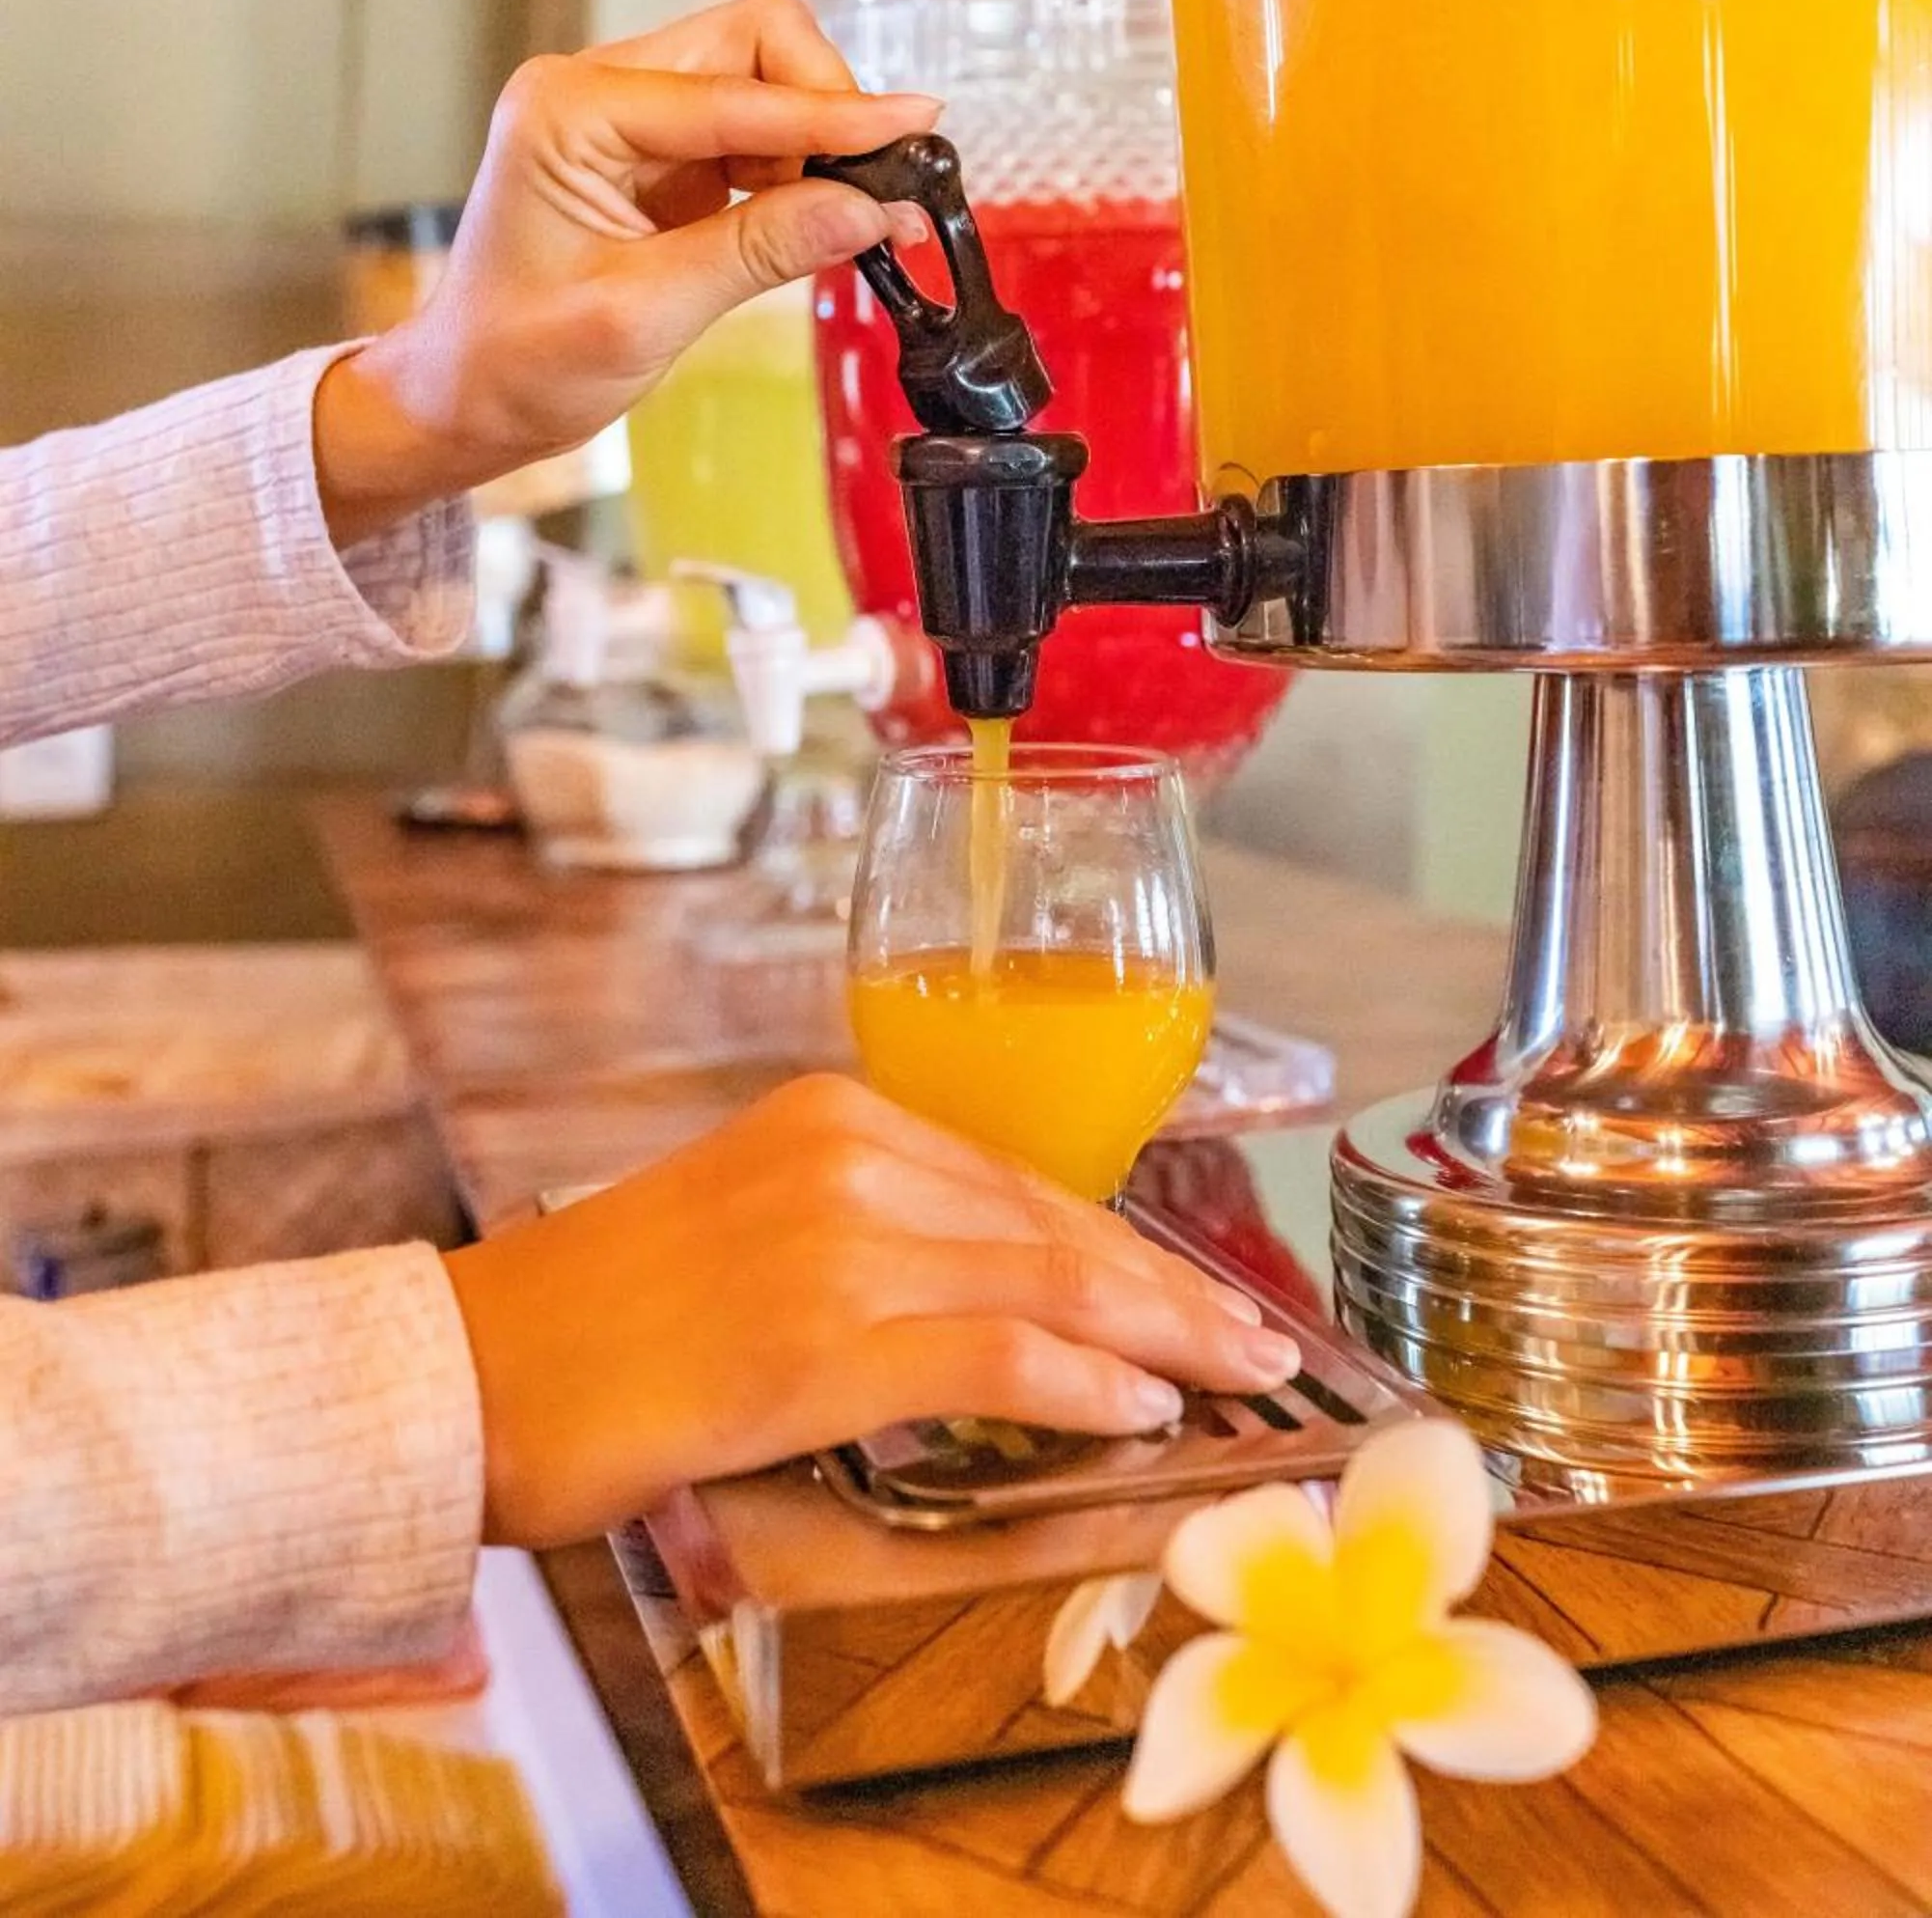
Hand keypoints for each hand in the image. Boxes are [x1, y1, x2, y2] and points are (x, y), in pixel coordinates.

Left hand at [313, 0, 936, 543]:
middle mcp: (596, 90)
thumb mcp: (643, 315)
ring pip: (763, 78)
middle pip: (755, 42)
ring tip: (855, 216)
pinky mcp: (658, 153)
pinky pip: (753, 130)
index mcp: (570, 111)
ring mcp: (629, 115)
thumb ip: (761, 250)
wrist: (462, 397)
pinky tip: (818, 219)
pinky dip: (798, 167)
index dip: (835, 113)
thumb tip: (871, 210)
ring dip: (818, 139)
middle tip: (878, 186)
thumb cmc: (516, 363)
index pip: (734, 93)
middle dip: (827, 104)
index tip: (918, 125)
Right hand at [441, 1074, 1301, 1546]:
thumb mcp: (748, 1230)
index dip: (1122, 1247)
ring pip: (1044, 1281)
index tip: (1190, 1293)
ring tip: (1232, 1380)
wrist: (468, 1368)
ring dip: (1158, 1340)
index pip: (1019, 1182)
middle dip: (1168, 1293)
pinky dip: (1081, 1386)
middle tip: (1256, 1342)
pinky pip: (991, 1357)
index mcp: (831, 1114)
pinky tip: (1140, 1414)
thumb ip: (865, 1236)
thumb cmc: (600, 1320)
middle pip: (1051, 1224)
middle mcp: (845, 1154)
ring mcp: (835, 1241)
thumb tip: (989, 1299)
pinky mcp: (819, 1338)